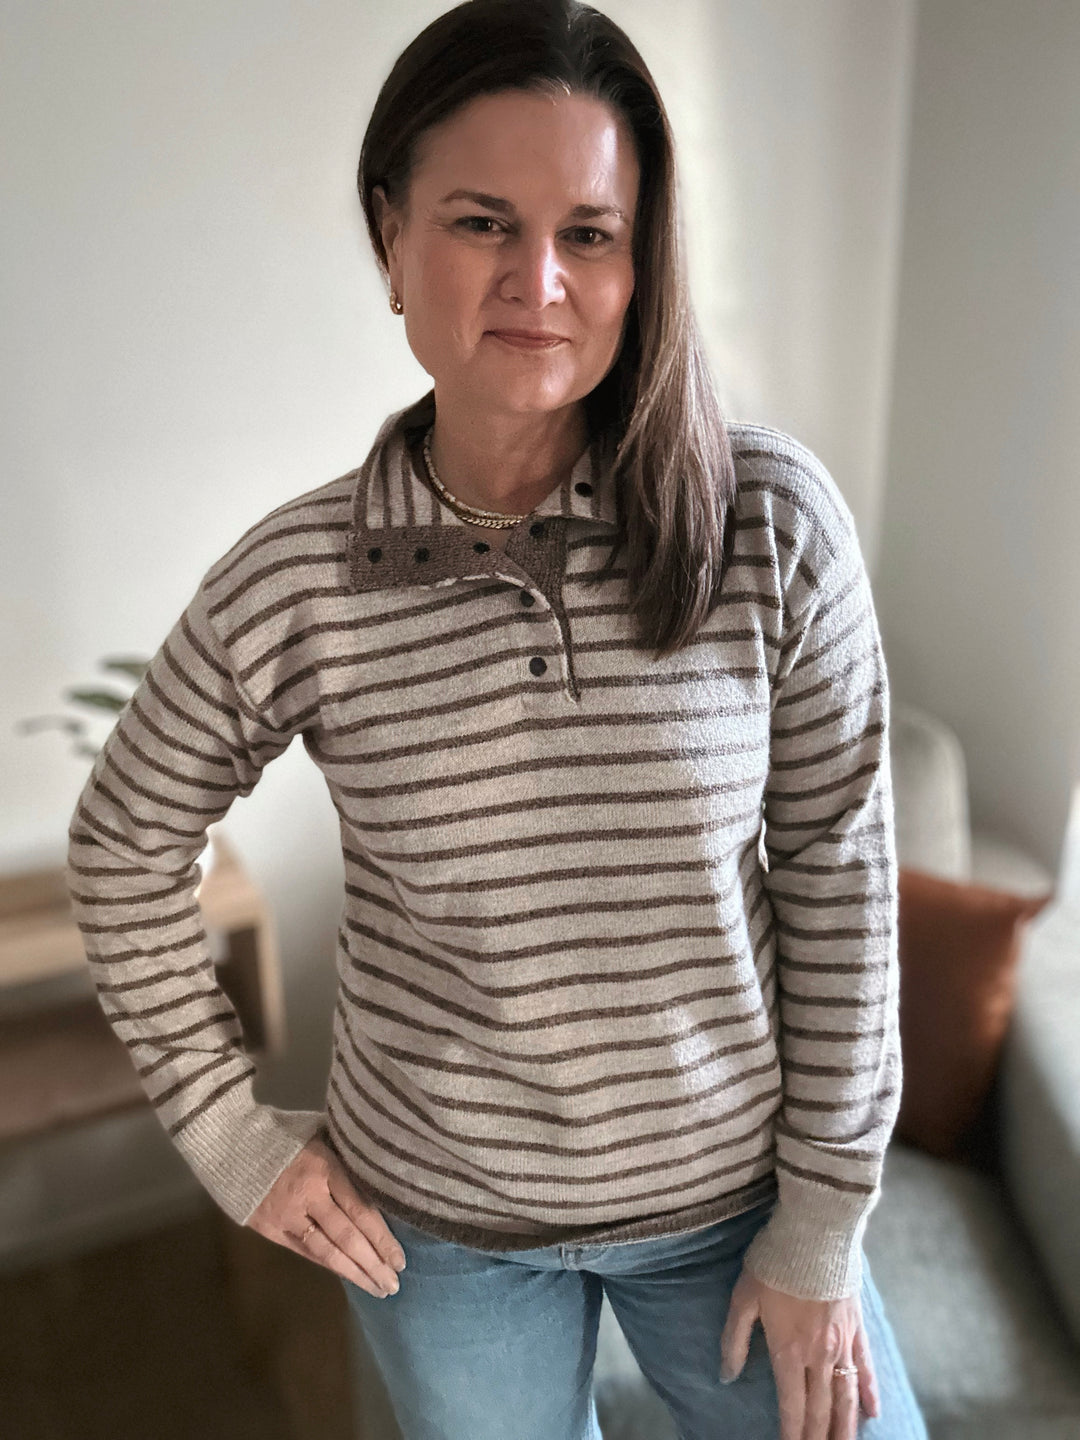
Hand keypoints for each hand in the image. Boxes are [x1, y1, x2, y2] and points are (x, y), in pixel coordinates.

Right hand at [246, 1135, 405, 1298]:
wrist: (235, 1144)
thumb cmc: (288, 1134)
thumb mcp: (323, 1136)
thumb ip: (347, 1159)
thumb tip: (382, 1179)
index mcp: (326, 1168)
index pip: (361, 1210)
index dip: (382, 1238)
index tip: (400, 1260)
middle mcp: (309, 1196)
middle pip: (347, 1236)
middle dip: (373, 1263)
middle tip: (393, 1285)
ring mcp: (287, 1215)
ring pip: (326, 1251)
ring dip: (354, 1273)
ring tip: (376, 1289)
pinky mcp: (270, 1229)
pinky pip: (305, 1251)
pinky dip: (329, 1264)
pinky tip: (347, 1276)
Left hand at [719, 1264, 879, 1439]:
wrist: (815, 1232)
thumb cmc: (774, 1262)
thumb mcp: (743, 1298)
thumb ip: (734, 1340)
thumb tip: (726, 1376)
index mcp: (788, 1351)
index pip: (791, 1406)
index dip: (791, 1434)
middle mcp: (819, 1355)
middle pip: (820, 1409)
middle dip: (817, 1437)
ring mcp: (842, 1343)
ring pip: (846, 1397)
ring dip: (845, 1427)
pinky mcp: (858, 1327)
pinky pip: (866, 1367)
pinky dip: (868, 1392)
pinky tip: (873, 1412)